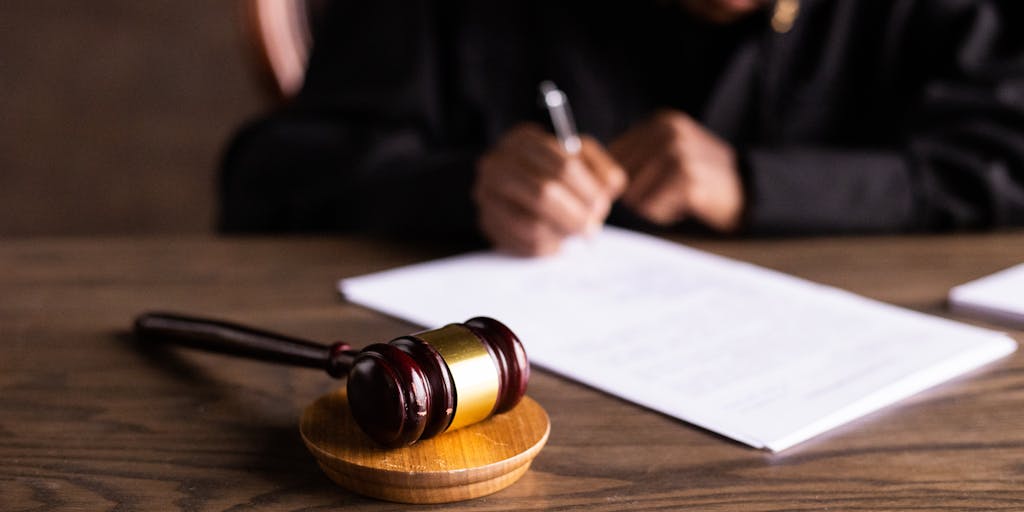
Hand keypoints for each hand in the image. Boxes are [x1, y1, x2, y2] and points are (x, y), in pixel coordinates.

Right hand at [474, 123, 625, 255]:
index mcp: (524, 140)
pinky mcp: (487, 222)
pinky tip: (556, 241)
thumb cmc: (559, 173)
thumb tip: (606, 193)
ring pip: (532, 224)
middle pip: (544, 194)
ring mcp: (487, 195)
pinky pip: (522, 244)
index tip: (601, 205)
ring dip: (561, 233)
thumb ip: (602, 171)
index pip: (563, 166)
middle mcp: (497, 164)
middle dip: (575, 215)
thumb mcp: (584, 160)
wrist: (522, 187)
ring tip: (574, 233)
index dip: (588, 190)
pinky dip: (548, 247)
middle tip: (592, 228)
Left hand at [610, 110, 743, 231]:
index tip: (649, 184)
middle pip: (620, 176)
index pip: (613, 155)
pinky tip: (685, 205)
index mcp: (661, 122)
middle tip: (668, 192)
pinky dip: (664, 214)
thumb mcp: (671, 152)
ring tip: (677, 197)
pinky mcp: (687, 179)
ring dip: (651, 205)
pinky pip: (651, 207)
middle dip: (638, 194)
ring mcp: (679, 153)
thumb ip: (636, 156)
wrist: (748, 192)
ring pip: (634, 194)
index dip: (622, 179)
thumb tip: (592, 175)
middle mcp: (669, 132)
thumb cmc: (701, 178)